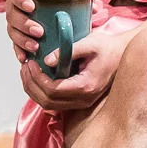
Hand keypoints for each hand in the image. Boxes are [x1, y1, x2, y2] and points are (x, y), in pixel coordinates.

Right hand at [4, 0, 63, 62]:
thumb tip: (96, 8)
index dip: (21, 0)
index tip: (31, 6)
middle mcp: (12, 7)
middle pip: (13, 16)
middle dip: (25, 25)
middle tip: (39, 31)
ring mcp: (12, 22)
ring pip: (12, 31)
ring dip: (23, 40)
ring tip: (35, 47)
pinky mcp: (14, 34)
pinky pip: (13, 44)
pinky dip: (18, 51)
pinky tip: (25, 58)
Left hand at [19, 22, 135, 114]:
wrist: (121, 54)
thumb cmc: (107, 47)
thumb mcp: (89, 42)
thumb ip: (68, 50)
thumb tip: (46, 61)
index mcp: (86, 86)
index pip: (53, 90)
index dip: (37, 78)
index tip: (30, 63)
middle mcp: (83, 99)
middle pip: (47, 101)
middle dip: (31, 85)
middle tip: (25, 66)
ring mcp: (81, 102)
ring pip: (49, 105)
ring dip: (33, 90)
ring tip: (27, 71)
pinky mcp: (78, 100)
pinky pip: (54, 102)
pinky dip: (41, 92)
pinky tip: (36, 76)